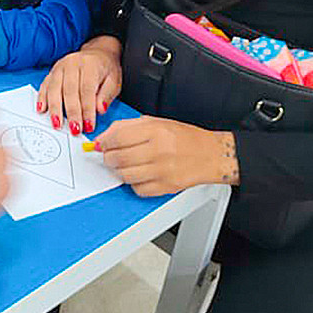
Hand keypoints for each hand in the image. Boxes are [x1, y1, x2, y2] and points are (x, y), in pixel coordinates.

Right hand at [37, 36, 121, 134]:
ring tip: (57, 124)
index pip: (87, 90)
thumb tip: (100, 110)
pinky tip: (42, 110)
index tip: (88, 126)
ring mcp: (60, 67)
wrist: (98, 52)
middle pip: (69, 91)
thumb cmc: (106, 69)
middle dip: (72, 112)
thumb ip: (107, 95)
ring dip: (55, 109)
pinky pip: (45, 85)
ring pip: (54, 89)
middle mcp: (72, 63)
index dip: (87, 110)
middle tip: (74, 129)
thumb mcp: (114, 81)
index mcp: (90, 65)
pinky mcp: (52, 71)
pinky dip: (42, 98)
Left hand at [92, 117, 238, 196]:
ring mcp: (163, 171)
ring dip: (119, 171)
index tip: (101, 145)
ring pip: (125, 176)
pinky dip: (134, 183)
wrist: (211, 154)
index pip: (117, 138)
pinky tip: (140, 174)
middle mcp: (159, 151)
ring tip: (126, 164)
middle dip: (109, 157)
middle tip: (111, 155)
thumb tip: (103, 139)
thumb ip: (127, 127)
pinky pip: (138, 189)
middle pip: (118, 158)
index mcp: (155, 131)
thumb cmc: (184, 137)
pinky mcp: (166, 187)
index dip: (104, 142)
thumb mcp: (156, 123)